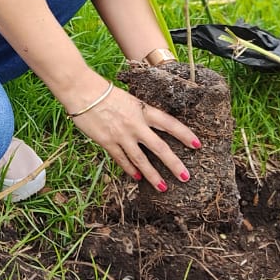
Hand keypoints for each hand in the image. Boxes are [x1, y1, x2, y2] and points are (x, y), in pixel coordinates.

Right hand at [69, 84, 199, 190]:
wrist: (82, 91)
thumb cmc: (104, 92)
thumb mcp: (129, 99)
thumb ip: (139, 112)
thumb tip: (148, 125)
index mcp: (143, 110)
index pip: (169, 123)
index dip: (184, 134)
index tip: (197, 144)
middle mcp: (136, 124)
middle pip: (160, 147)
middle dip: (174, 164)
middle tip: (186, 177)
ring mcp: (122, 135)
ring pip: (141, 160)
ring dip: (153, 175)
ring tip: (163, 188)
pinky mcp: (107, 142)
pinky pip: (122, 159)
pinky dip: (130, 169)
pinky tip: (136, 177)